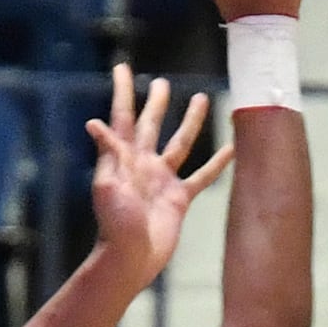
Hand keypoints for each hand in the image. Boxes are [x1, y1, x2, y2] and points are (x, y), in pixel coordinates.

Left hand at [86, 64, 231, 281]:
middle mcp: (143, 164)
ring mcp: (163, 180)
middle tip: (161, 82)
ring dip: (190, 122)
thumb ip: (108, 155)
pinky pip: (202, 176)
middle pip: (151, 125)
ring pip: (181, 143)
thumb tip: (95, 124)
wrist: (130, 259)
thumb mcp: (106, 187)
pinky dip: (217, 163)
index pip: (123, 117)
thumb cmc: (114, 226)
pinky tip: (231, 149)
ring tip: (201, 99)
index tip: (121, 67)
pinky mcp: (179, 199)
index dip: (122, 92)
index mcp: (123, 158)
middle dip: (155, 103)